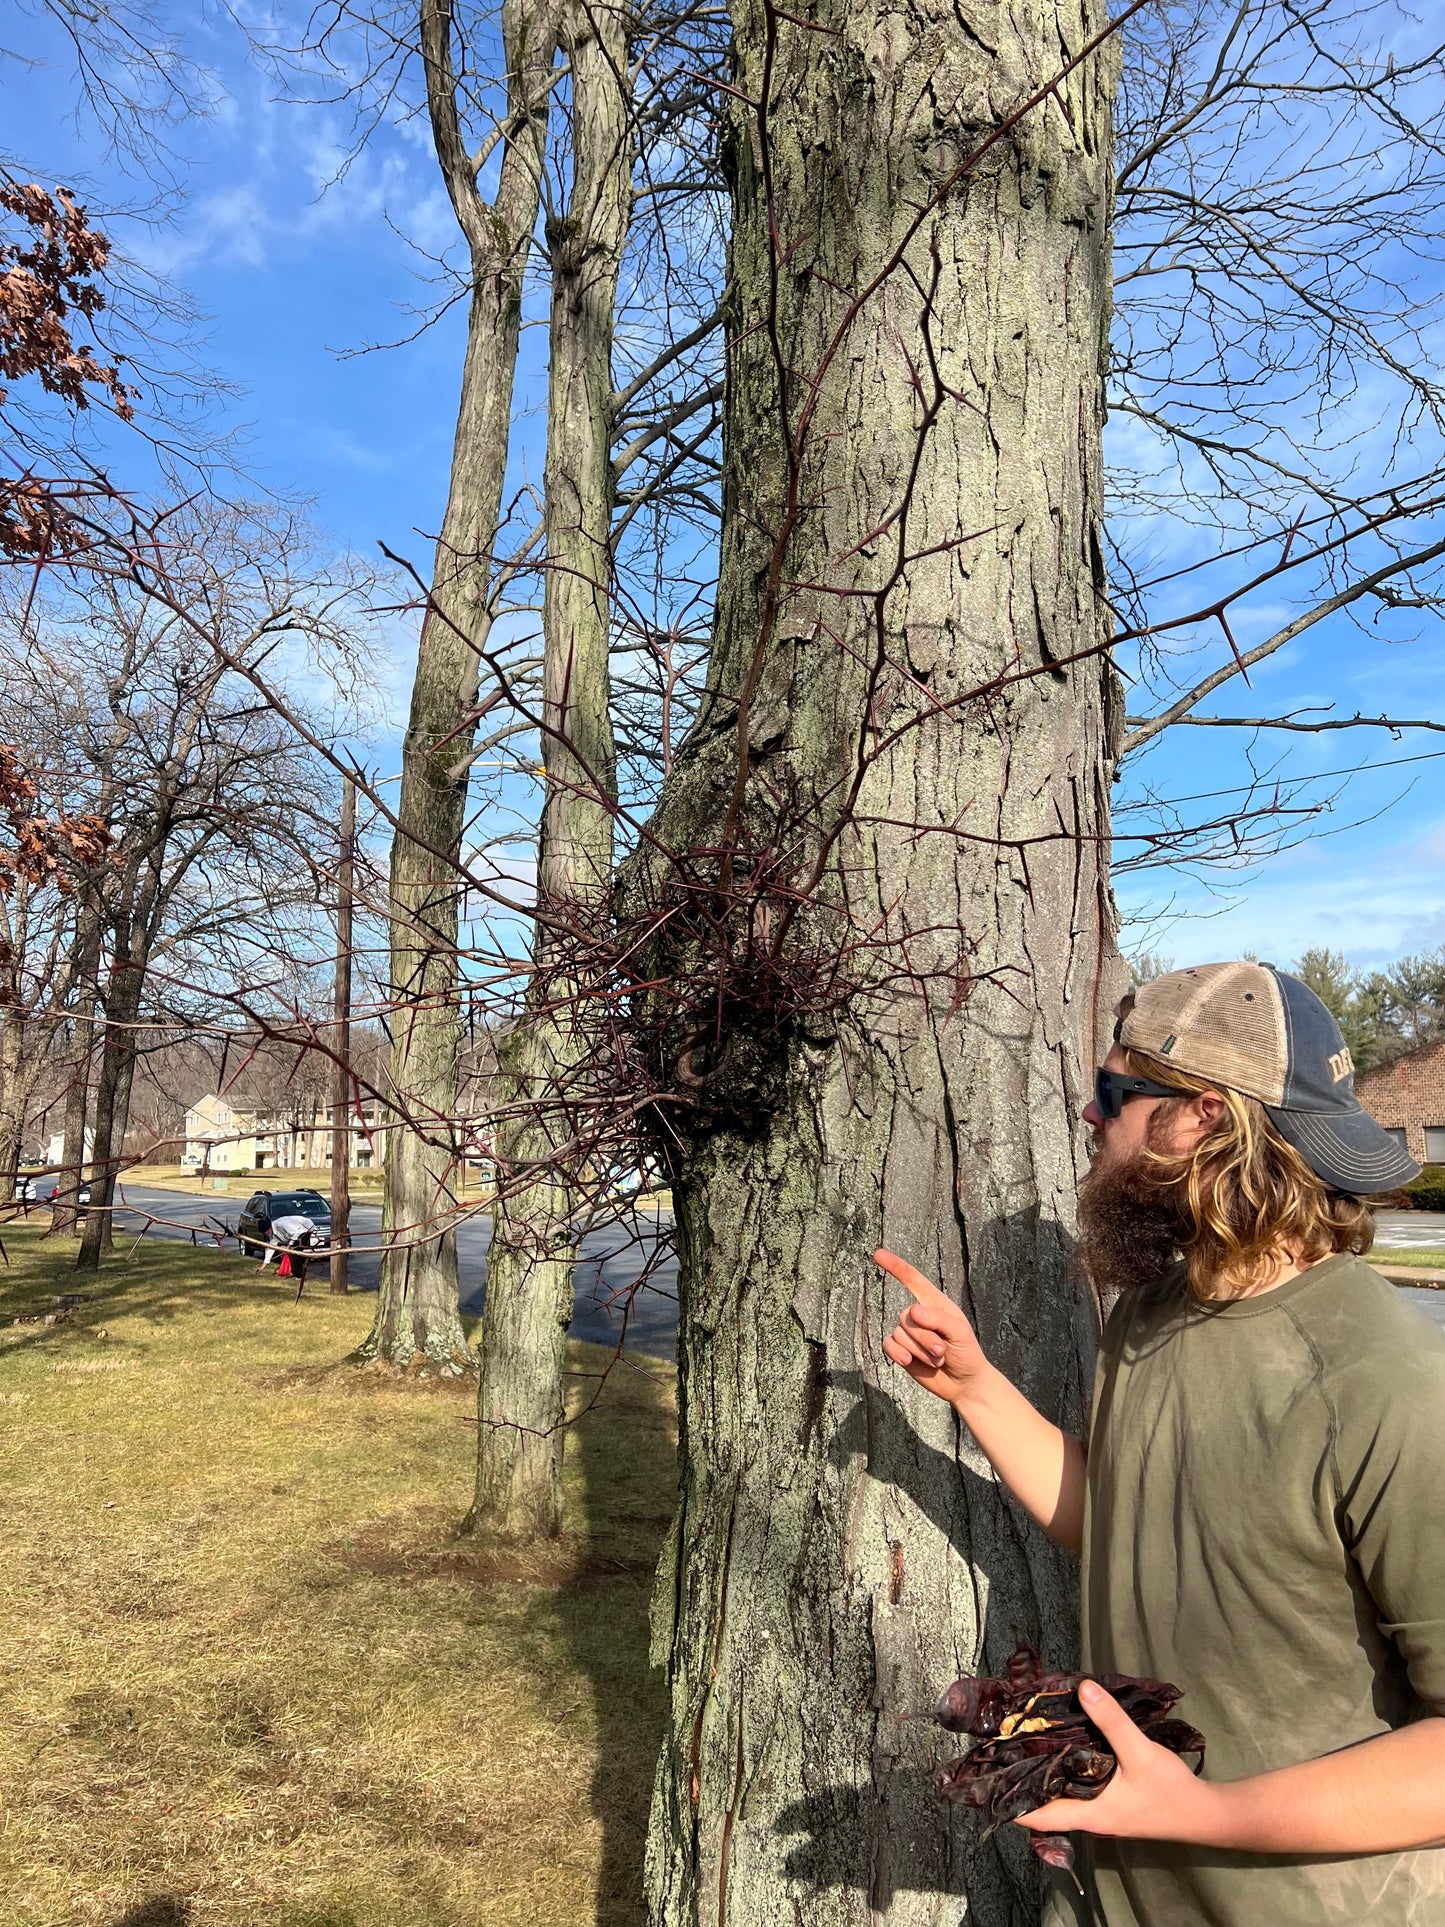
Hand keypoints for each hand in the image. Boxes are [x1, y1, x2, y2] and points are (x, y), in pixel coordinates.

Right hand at [877, 1249, 988, 1408]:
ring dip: (919, 1351)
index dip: (895, 1266)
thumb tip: (912, 1311)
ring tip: (937, 1360)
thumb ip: (937, 1319)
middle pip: (907, 1317)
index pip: (912, 1279)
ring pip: (899, 1334)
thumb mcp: (959, 1333)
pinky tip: (908, 1361)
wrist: (963, 1383)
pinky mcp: (900, 1350)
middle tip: (943, 1351)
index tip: (877, 1254)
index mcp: (935, 1303)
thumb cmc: (966, 1352)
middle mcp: (918, 1315)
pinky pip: (888, 1345)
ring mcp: (908, 1333)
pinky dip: (898, 1354)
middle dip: (926, 1338)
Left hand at [1017, 1680, 1225, 1846]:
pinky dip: (1068, 1769)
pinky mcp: (1115, 1802)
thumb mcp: (1139, 1752)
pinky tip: (1066, 1744)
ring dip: (1046, 1772)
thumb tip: (1082, 1688)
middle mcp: (1091, 1816)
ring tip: (1026, 1741)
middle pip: (1046, 1802)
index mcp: (1089, 1813)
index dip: (1011, 1803)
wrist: (1205, 1814)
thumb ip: (1111, 1721)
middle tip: (1002, 1749)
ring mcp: (1103, 1811)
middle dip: (1024, 1779)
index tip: (987, 1782)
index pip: (1039, 1816)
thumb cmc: (1170, 1792)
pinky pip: (1081, 1787)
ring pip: (1063, 1794)